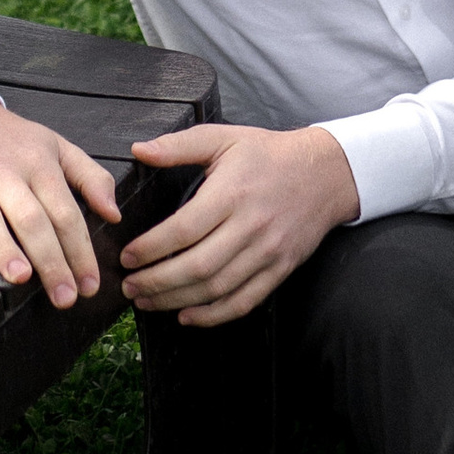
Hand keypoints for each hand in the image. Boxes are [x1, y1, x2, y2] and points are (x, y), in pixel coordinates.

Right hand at [0, 89, 117, 307]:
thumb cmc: (8, 139)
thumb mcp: (55, 146)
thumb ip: (91, 177)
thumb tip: (115, 214)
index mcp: (38, 165)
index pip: (65, 213)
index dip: (81, 251)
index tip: (90, 285)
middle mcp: (4, 174)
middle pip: (32, 220)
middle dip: (52, 260)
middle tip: (65, 297)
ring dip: (4, 249)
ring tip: (21, 278)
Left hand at [120, 121, 358, 326]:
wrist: (326, 173)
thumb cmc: (269, 154)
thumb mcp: (223, 138)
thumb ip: (178, 145)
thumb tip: (139, 151)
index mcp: (231, 194)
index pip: (183, 230)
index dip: (151, 248)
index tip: (127, 257)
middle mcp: (250, 227)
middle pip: (197, 267)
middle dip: (156, 282)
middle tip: (129, 286)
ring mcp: (268, 252)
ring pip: (217, 288)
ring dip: (176, 301)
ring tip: (147, 301)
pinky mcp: (280, 269)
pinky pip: (245, 301)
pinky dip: (214, 315)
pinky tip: (187, 315)